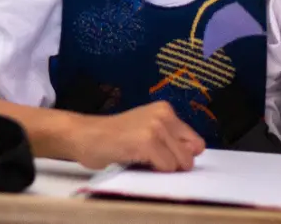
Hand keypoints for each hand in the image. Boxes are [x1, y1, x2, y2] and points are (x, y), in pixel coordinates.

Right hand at [68, 103, 205, 170]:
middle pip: (190, 154)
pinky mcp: (147, 141)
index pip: (196, 143)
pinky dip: (153, 171)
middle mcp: (164, 114)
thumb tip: (194, 154)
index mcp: (166, 110)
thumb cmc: (113, 138)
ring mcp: (156, 127)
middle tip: (148, 158)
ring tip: (139, 157)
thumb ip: (170, 139)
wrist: (84, 135)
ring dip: (162, 167)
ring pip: (180, 163)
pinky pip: (166, 167)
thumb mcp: (146, 130)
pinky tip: (134, 159)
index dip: (180, 155)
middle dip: (174, 163)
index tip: (162, 155)